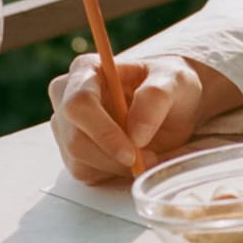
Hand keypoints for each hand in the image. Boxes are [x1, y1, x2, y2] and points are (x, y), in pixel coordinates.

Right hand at [48, 54, 219, 183]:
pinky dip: (112, 172)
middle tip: (148, 158)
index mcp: (86, 70)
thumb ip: (156, 98)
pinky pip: (84, 172)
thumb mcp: (175, 81)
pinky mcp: (73, 150)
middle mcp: (67, 95)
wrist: (172, 106)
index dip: (103, 131)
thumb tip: (136, 133)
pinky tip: (130, 157)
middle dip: (113, 156)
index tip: (131, 152)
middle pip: (75, 138)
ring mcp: (67, 125)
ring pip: (79, 159)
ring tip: (146, 154)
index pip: (79, 103)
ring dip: (116, 166)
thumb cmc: (168, 86)